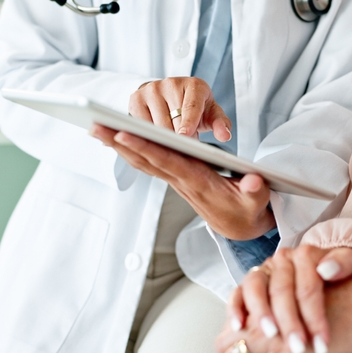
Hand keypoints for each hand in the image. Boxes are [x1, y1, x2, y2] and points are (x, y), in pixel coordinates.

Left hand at [90, 125, 274, 239]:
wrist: (239, 226)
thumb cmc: (248, 210)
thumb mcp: (257, 202)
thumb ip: (256, 191)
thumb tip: (253, 181)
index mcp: (198, 182)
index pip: (167, 162)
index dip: (145, 148)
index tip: (124, 134)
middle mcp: (181, 180)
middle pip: (145, 159)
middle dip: (120, 143)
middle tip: (94, 126)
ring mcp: (175, 179)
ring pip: (141, 161)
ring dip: (118, 146)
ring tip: (96, 128)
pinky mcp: (175, 176)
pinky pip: (147, 162)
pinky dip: (129, 150)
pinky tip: (115, 139)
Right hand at [129, 77, 231, 139]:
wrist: (171, 97)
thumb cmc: (196, 108)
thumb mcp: (211, 114)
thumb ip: (221, 124)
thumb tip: (225, 135)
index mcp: (194, 85)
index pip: (191, 106)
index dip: (189, 122)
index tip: (185, 136)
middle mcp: (171, 83)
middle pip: (173, 119)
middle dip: (179, 138)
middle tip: (184, 148)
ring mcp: (152, 89)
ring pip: (156, 124)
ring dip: (163, 139)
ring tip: (171, 143)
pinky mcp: (136, 98)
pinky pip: (141, 124)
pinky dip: (148, 135)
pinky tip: (155, 139)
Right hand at [226, 246, 351, 352]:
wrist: (329, 269)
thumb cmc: (342, 273)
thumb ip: (346, 263)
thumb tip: (327, 269)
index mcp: (306, 254)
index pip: (308, 286)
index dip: (315, 316)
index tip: (323, 343)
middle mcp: (282, 259)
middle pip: (281, 289)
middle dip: (290, 322)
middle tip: (298, 348)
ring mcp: (264, 270)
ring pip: (255, 288)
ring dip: (261, 313)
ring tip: (270, 336)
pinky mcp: (250, 283)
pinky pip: (237, 292)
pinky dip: (235, 308)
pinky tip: (240, 326)